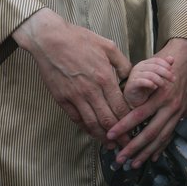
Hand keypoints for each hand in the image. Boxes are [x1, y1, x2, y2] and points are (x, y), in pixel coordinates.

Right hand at [13, 8, 130, 141]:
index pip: (120, 107)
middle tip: (127, 145)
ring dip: (102, 136)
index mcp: (104, 77)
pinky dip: (85, 128)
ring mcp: (74, 96)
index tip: (135, 129)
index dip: (129, 121)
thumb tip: (130, 77)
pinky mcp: (61, 99)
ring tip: (111, 145)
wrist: (50, 40)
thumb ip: (122, 64)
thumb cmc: (80, 40)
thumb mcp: (108, 47)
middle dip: (119, 135)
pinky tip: (93, 133)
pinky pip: (76, 118)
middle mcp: (90, 90)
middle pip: (108, 119)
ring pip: (91, 123)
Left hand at [106, 37, 186, 167]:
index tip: (110, 136)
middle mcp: (170, 105)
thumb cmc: (163, 64)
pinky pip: (171, 134)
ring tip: (133, 163)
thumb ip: (135, 84)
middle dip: (134, 147)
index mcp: (160, 94)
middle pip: (150, 131)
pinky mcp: (183, 114)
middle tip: (120, 159)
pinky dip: (161, 147)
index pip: (139, 115)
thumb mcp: (148, 69)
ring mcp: (179, 111)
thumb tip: (115, 96)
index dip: (124, 126)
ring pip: (162, 137)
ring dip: (146, 152)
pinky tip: (151, 157)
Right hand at [124, 55, 174, 108]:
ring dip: (160, 80)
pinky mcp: (131, 84)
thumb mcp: (158, 76)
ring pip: (150, 74)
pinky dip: (150, 84)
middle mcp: (138, 67)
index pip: (157, 60)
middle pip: (155, 67)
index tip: (173, 72)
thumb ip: (164, 67)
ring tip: (165, 86)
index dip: (166, 66)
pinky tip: (155, 87)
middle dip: (166, 73)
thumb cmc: (147, 87)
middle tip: (173, 80)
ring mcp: (134, 75)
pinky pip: (142, 82)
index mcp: (145, 63)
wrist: (136, 99)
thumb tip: (172, 58)